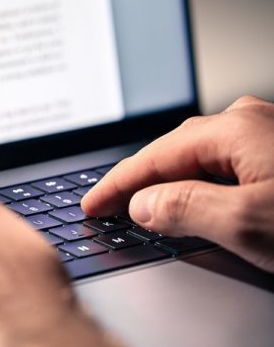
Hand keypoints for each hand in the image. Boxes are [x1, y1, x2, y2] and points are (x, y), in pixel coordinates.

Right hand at [82, 96, 273, 272]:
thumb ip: (187, 210)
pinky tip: (195, 200)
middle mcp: (253, 123)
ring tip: (144, 207)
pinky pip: (226, 166)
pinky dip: (199, 184)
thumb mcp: (249, 223)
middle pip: (175, 152)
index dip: (116, 185)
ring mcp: (271, 137)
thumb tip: (142, 205)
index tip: (92, 206)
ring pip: (202, 159)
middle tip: (107, 207)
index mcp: (237, 130)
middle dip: (137, 181)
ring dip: (169, 184)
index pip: (154, 157)